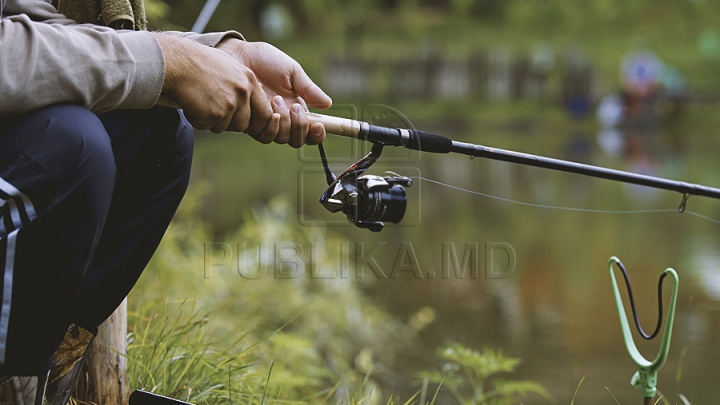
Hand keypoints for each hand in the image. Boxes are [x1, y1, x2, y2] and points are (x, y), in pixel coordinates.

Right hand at [152, 33, 280, 137]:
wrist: (178, 62)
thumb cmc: (199, 62)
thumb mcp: (229, 67)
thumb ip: (242, 84)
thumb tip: (251, 102)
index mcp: (249, 81)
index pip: (265, 113)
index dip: (255, 121)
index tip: (244, 121)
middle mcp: (243, 93)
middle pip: (244, 124)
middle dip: (229, 122)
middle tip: (213, 108)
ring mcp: (230, 104)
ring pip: (225, 127)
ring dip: (213, 121)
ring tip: (201, 101)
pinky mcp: (215, 114)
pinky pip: (208, 126)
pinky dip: (198, 119)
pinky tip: (192, 102)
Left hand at [217, 39, 332, 147]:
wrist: (238, 56)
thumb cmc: (265, 60)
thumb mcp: (292, 71)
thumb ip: (308, 89)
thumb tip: (328, 104)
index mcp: (296, 108)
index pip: (310, 132)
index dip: (317, 134)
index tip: (319, 126)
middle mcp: (283, 119)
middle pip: (297, 140)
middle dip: (300, 126)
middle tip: (295, 107)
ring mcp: (266, 122)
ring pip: (282, 139)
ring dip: (284, 122)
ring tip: (276, 99)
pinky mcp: (250, 123)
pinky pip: (264, 135)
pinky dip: (270, 125)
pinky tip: (268, 107)